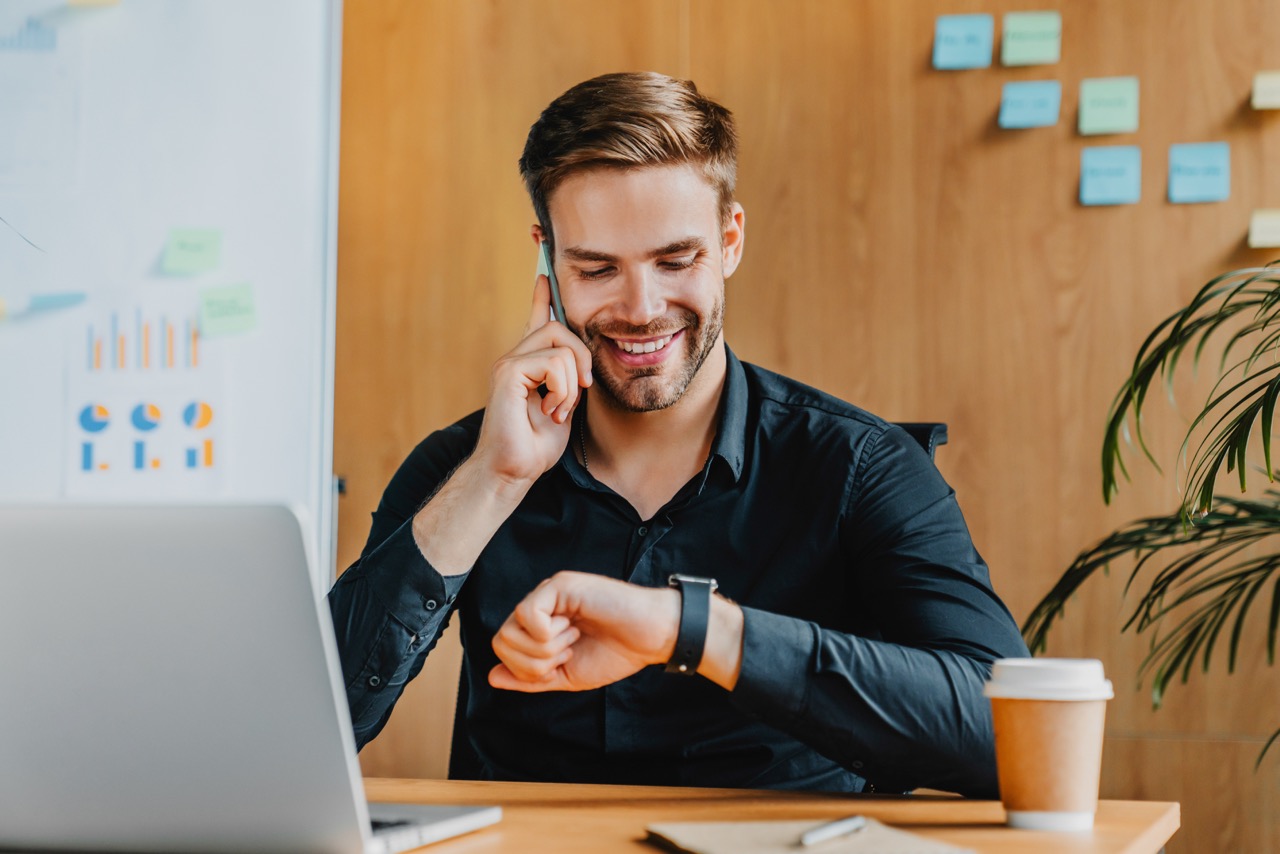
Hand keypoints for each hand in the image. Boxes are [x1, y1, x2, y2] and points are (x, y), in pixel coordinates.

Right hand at [472, 275, 592, 485]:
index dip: (541, 297)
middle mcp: (515, 359)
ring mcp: (509, 364)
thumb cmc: (535, 445)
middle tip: (581, 390)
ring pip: (561, 346)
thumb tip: (583, 364)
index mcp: (528, 365)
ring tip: (558, 410)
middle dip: (582, 357)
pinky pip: (553, 363)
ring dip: (571, 384)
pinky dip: (561, 390)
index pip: (536, 321)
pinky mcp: (508, 372)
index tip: (544, 273)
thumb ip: (570, 380)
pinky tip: (550, 410)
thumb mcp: (564, 405)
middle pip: (559, 327)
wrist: (512, 470)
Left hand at [489, 571, 680, 692]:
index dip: (527, 670)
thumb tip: (492, 677)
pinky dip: (547, 634)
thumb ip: (530, 678)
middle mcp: (540, 605)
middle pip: (501, 641)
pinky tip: (573, 628)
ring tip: (573, 638)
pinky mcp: (560, 585)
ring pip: (510, 629)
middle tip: (568, 651)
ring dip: (544, 648)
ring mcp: (548, 592)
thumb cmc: (616, 652)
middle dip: (534, 663)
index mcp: (540, 625)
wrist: (649, 638)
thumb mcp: (566, 675)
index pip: (504, 649)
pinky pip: (528, 614)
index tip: (563, 662)